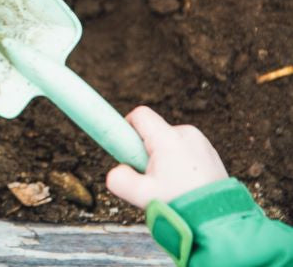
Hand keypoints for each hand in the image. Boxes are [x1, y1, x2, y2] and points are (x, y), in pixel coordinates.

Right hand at [106, 106, 228, 208]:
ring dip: (163, 159)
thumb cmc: (181, 205)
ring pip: (169, 142)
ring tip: (169, 185)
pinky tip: (183, 185)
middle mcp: (186, 134)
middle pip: (153, 131)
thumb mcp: (141, 195)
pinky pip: (184, 150)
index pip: (140, 115)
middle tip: (149, 177)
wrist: (218, 220)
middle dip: (145, 151)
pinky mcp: (210, 153)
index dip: (126, 127)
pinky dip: (178, 163)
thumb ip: (118, 179)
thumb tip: (116, 171)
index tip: (125, 149)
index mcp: (168, 138)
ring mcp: (201, 142)